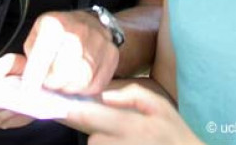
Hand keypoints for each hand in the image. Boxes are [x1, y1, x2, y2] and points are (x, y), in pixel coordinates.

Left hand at [22, 12, 118, 95]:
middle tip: (49, 84)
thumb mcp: (38, 33)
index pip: (43, 57)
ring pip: (81, 82)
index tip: (29, 89)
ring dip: (69, 89)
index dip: (35, 76)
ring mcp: (99, 43)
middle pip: (63, 74)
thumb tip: (30, 76)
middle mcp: (79, 32)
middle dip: (53, 84)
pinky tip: (78, 82)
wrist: (92, 22)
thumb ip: (31, 54)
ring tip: (63, 83)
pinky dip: (85, 89)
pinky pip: (96, 85)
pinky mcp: (112, 56)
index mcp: (56, 25)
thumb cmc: (61, 30)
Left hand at [66, 84, 203, 144]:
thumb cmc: (174, 133)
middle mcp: (127, 144)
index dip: (74, 113)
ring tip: (121, 139)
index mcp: (134, 125)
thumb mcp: (160, 106)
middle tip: (111, 130)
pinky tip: (122, 142)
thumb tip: (105, 96)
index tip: (61, 107)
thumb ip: (132, 95)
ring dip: (103, 144)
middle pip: (93, 140)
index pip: (93, 119)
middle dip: (96, 133)